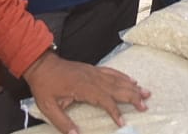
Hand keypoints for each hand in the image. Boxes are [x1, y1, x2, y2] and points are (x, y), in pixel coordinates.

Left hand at [23, 51, 149, 133]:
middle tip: (145, 105)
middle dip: (132, 97)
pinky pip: (112, 72)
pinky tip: (131, 80)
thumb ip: (63, 122)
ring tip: (146, 92)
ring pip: (117, 79)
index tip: (123, 122)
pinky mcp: (93, 69)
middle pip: (116, 88)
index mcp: (83, 88)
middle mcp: (92, 78)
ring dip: (132, 87)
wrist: (42, 65)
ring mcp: (94, 72)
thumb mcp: (48, 107)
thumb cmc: (44, 86)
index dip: (115, 112)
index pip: (104, 100)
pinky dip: (123, 76)